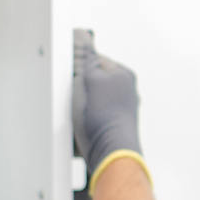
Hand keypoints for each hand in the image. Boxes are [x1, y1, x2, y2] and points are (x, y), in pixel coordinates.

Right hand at [72, 29, 142, 191]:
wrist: (111, 149)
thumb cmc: (103, 117)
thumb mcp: (89, 80)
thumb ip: (89, 62)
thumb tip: (89, 49)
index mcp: (125, 75)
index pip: (99, 60)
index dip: (82, 64)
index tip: (72, 70)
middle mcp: (128, 91)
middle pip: (97, 80)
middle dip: (83, 86)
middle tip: (75, 94)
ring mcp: (123, 109)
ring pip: (95, 99)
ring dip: (84, 104)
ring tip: (80, 112)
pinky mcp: (114, 124)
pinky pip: (96, 115)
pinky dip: (88, 118)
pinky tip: (83, 124)